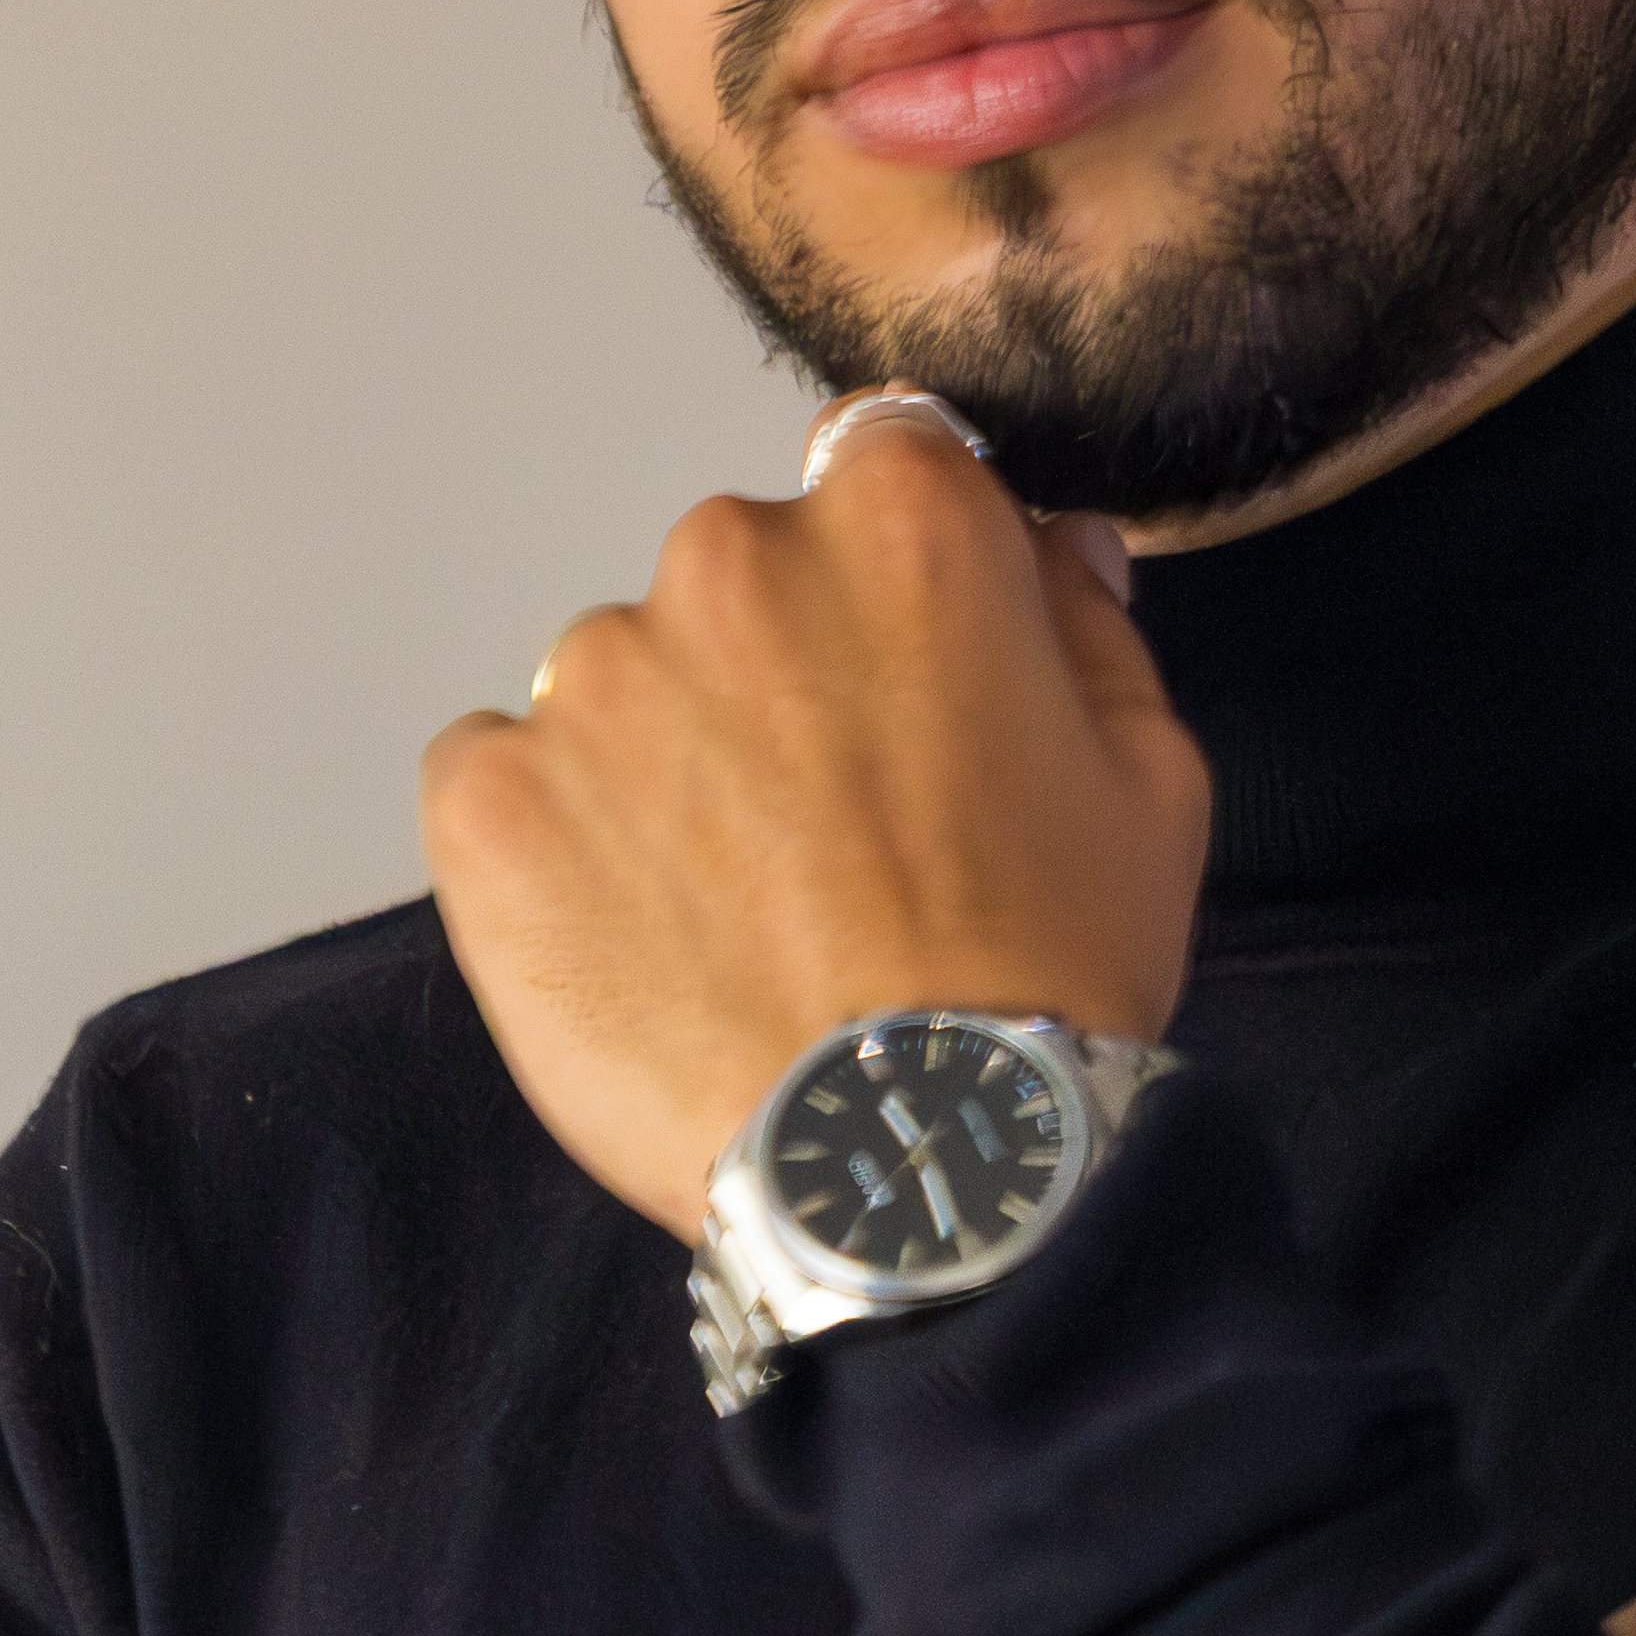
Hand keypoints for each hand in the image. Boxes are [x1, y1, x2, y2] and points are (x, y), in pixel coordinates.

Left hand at [421, 411, 1213, 1235]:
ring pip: (622, 688)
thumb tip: (1053, 548)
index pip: (880, 466)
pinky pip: (503, 782)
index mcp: (901, 523)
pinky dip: (554, 845)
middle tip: (831, 837)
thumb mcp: (1148, 783)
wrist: (910, 1169)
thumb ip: (1088, 625)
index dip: (896, 577)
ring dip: (663, 767)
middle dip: (777, 677)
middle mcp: (729, 559)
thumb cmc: (1049, 976)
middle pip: (739, 580)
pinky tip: (634, 939)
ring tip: (734, 916)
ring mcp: (591, 680)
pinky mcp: (486, 799)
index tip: (905, 676)